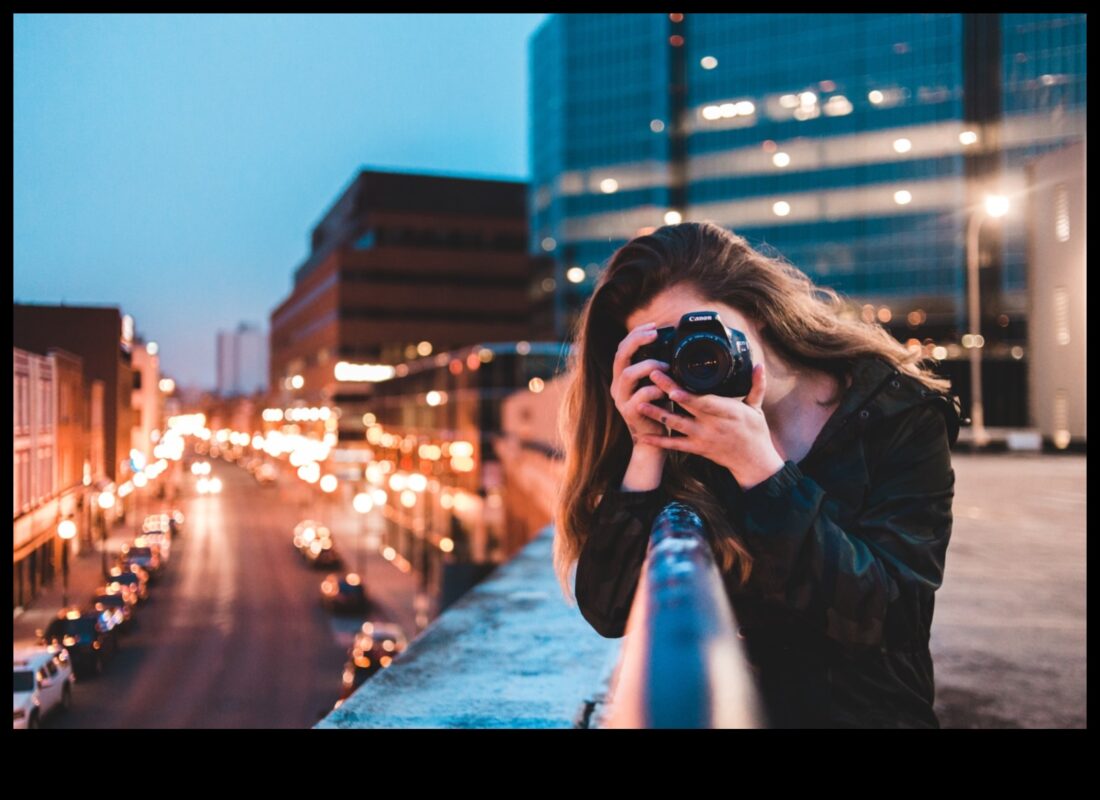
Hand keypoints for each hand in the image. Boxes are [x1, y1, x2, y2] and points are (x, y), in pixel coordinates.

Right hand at [610, 322, 671, 449]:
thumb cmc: (658, 409)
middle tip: (654, 334)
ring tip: (666, 366)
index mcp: (622, 376)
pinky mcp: (629, 412)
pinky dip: (655, 389)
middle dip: (636, 341)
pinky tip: (667, 391)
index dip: (636, 334)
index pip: (622, 348)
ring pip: (627, 374)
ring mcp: (621, 399)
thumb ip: (659, 368)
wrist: (653, 440)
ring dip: (649, 366)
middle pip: (620, 355)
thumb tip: (673, 347)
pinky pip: (640, 395)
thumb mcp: (657, 384)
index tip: (653, 326)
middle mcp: (617, 385)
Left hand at [635, 363, 785, 489]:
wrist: (752, 462)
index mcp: (728, 412)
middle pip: (686, 407)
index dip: (688, 396)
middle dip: (667, 391)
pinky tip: (643, 435)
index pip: (705, 402)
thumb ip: (756, 385)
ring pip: (676, 425)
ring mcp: (702, 438)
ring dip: (657, 414)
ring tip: (639, 402)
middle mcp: (712, 425)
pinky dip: (658, 441)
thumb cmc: (755, 432)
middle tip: (651, 375)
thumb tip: (759, 365)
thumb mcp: (757, 408)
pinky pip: (674, 445)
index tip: (673, 386)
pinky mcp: (696, 448)